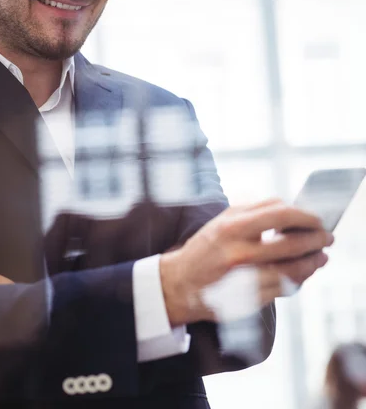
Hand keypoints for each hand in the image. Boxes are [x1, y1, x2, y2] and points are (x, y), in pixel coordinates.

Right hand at [160, 199, 332, 325]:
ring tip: (320, 257)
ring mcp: (244, 279)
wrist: (180, 283)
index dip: (305, 215)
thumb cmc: (206, 248)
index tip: (316, 218)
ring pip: (292, 270)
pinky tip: (302, 273)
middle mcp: (238, 252)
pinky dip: (298, 279)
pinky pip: (283, 289)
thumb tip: (289, 208)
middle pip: (291, 243)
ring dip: (313, 262)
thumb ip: (254, 210)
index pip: (280, 213)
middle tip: (327, 237)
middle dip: (316, 239)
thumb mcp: (223, 220)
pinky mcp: (249, 299)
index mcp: (232, 227)